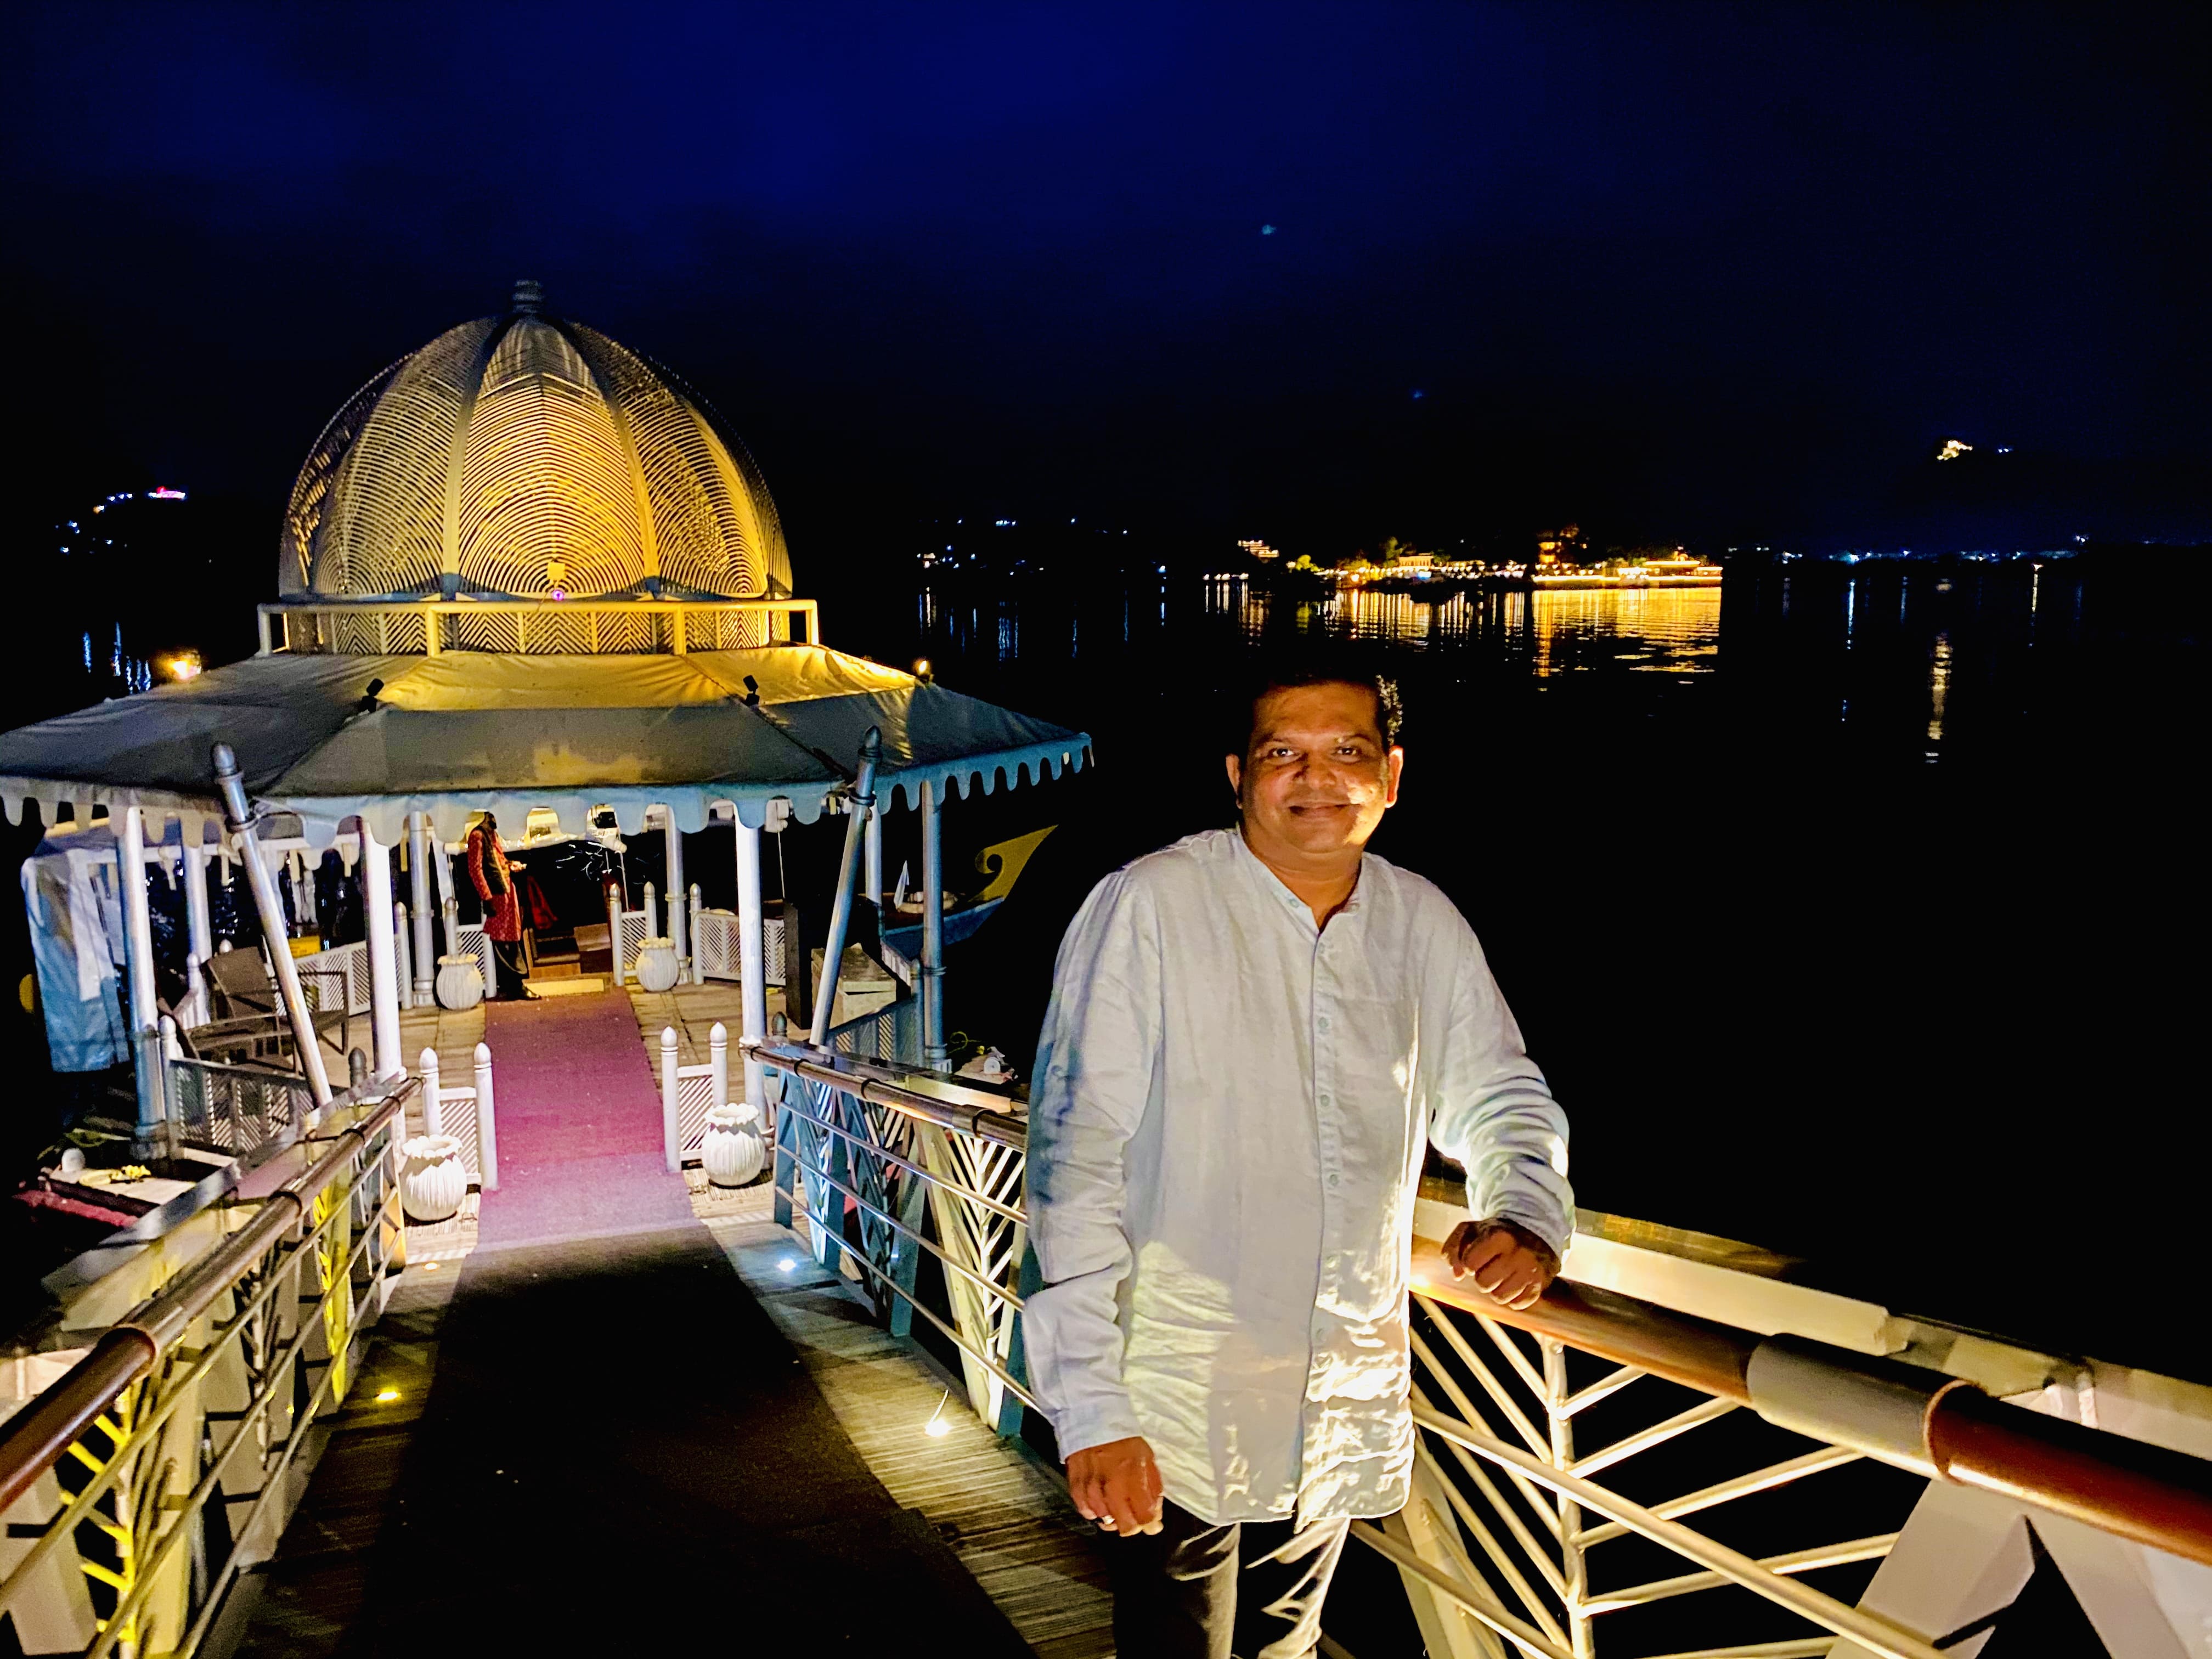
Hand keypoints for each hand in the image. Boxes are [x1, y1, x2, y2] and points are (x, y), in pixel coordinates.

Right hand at [1066, 1436, 1163, 1536]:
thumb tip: (1155, 1512)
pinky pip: (1086, 1511)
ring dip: (1113, 1518)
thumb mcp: (1148, 1457)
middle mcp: (1113, 1487)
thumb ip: (1153, 1487)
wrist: (1093, 1418)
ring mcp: (1092, 1488)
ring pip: (1105, 1521)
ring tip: (1115, 1505)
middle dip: (1133, 1526)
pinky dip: (1094, 1511)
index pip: (1146, 1517)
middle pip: (1125, 1527)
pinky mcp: (1076, 1486)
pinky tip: (1099, 1502)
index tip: (1153, 1523)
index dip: (1152, 1525)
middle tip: (1134, 1517)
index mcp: (1134, 1477)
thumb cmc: (1123, 1438)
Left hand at [1443, 1219, 1558, 1310]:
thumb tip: (1457, 1274)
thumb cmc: (1498, 1234)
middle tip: (1490, 1267)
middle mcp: (1517, 1254)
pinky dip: (1511, 1297)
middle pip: (1483, 1283)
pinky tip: (1513, 1283)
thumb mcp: (1471, 1229)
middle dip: (1482, 1277)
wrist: (1535, 1234)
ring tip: (1501, 1276)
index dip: (1469, 1263)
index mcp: (1499, 1236)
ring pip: (1499, 1297)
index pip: (1470, 1263)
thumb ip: (1454, 1247)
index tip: (1476, 1258)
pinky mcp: (1538, 1287)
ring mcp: (1530, 1272)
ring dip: (1496, 1289)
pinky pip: (1515, 1305)